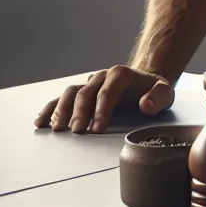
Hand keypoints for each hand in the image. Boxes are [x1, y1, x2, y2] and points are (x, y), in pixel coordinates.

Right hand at [36, 66, 173, 133]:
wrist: (143, 84)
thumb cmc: (153, 92)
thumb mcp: (164, 93)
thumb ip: (159, 97)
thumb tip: (147, 105)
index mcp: (121, 74)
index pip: (108, 92)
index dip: (101, 110)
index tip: (97, 129)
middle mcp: (101, 76)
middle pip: (86, 93)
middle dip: (80, 113)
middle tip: (77, 131)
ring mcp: (89, 83)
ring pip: (70, 93)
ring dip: (61, 110)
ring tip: (56, 128)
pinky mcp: (80, 92)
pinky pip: (61, 98)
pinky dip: (50, 109)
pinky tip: (41, 122)